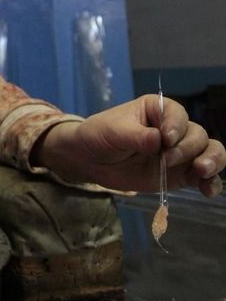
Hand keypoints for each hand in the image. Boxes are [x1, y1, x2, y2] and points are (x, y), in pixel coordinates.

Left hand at [34, 95, 224, 195]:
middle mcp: (173, 129)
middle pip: (197, 134)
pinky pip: (202, 177)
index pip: (177, 114)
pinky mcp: (179, 174)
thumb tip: (158, 141)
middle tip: (168, 159)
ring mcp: (179, 152)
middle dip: (188, 147)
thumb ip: (137, 137)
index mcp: (157, 110)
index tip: (166, 139)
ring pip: (208, 152)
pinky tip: (207, 190)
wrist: (89, 160)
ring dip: (211, 161)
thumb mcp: (113, 132)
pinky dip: (210, 183)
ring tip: (202, 171)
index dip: (176, 126)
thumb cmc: (99, 135)